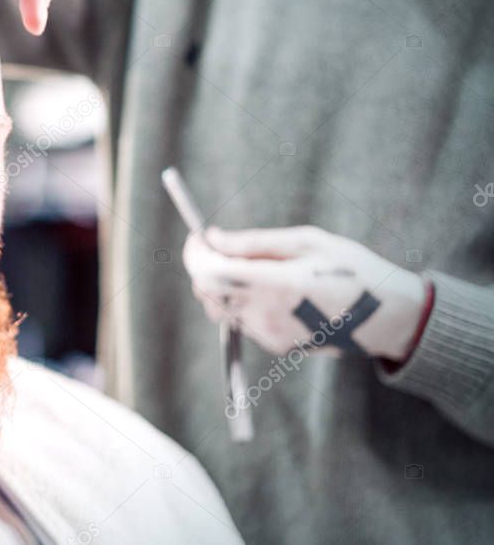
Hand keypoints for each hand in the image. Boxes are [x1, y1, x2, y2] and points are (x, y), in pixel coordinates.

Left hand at [182, 225, 426, 360]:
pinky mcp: (276, 345)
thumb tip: (213, 238)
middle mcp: (268, 315)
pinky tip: (271, 287)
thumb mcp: (306, 242)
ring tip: (257, 266)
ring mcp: (270, 335)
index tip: (198, 238)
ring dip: (223, 284)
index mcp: (277, 285)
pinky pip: (242, 319)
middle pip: (207, 292)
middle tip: (221, 247)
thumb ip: (253, 243)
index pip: (210, 274)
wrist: (388, 317)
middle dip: (205, 267)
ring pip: (221, 307)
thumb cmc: (350, 269)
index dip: (196, 254)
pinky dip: (242, 300)